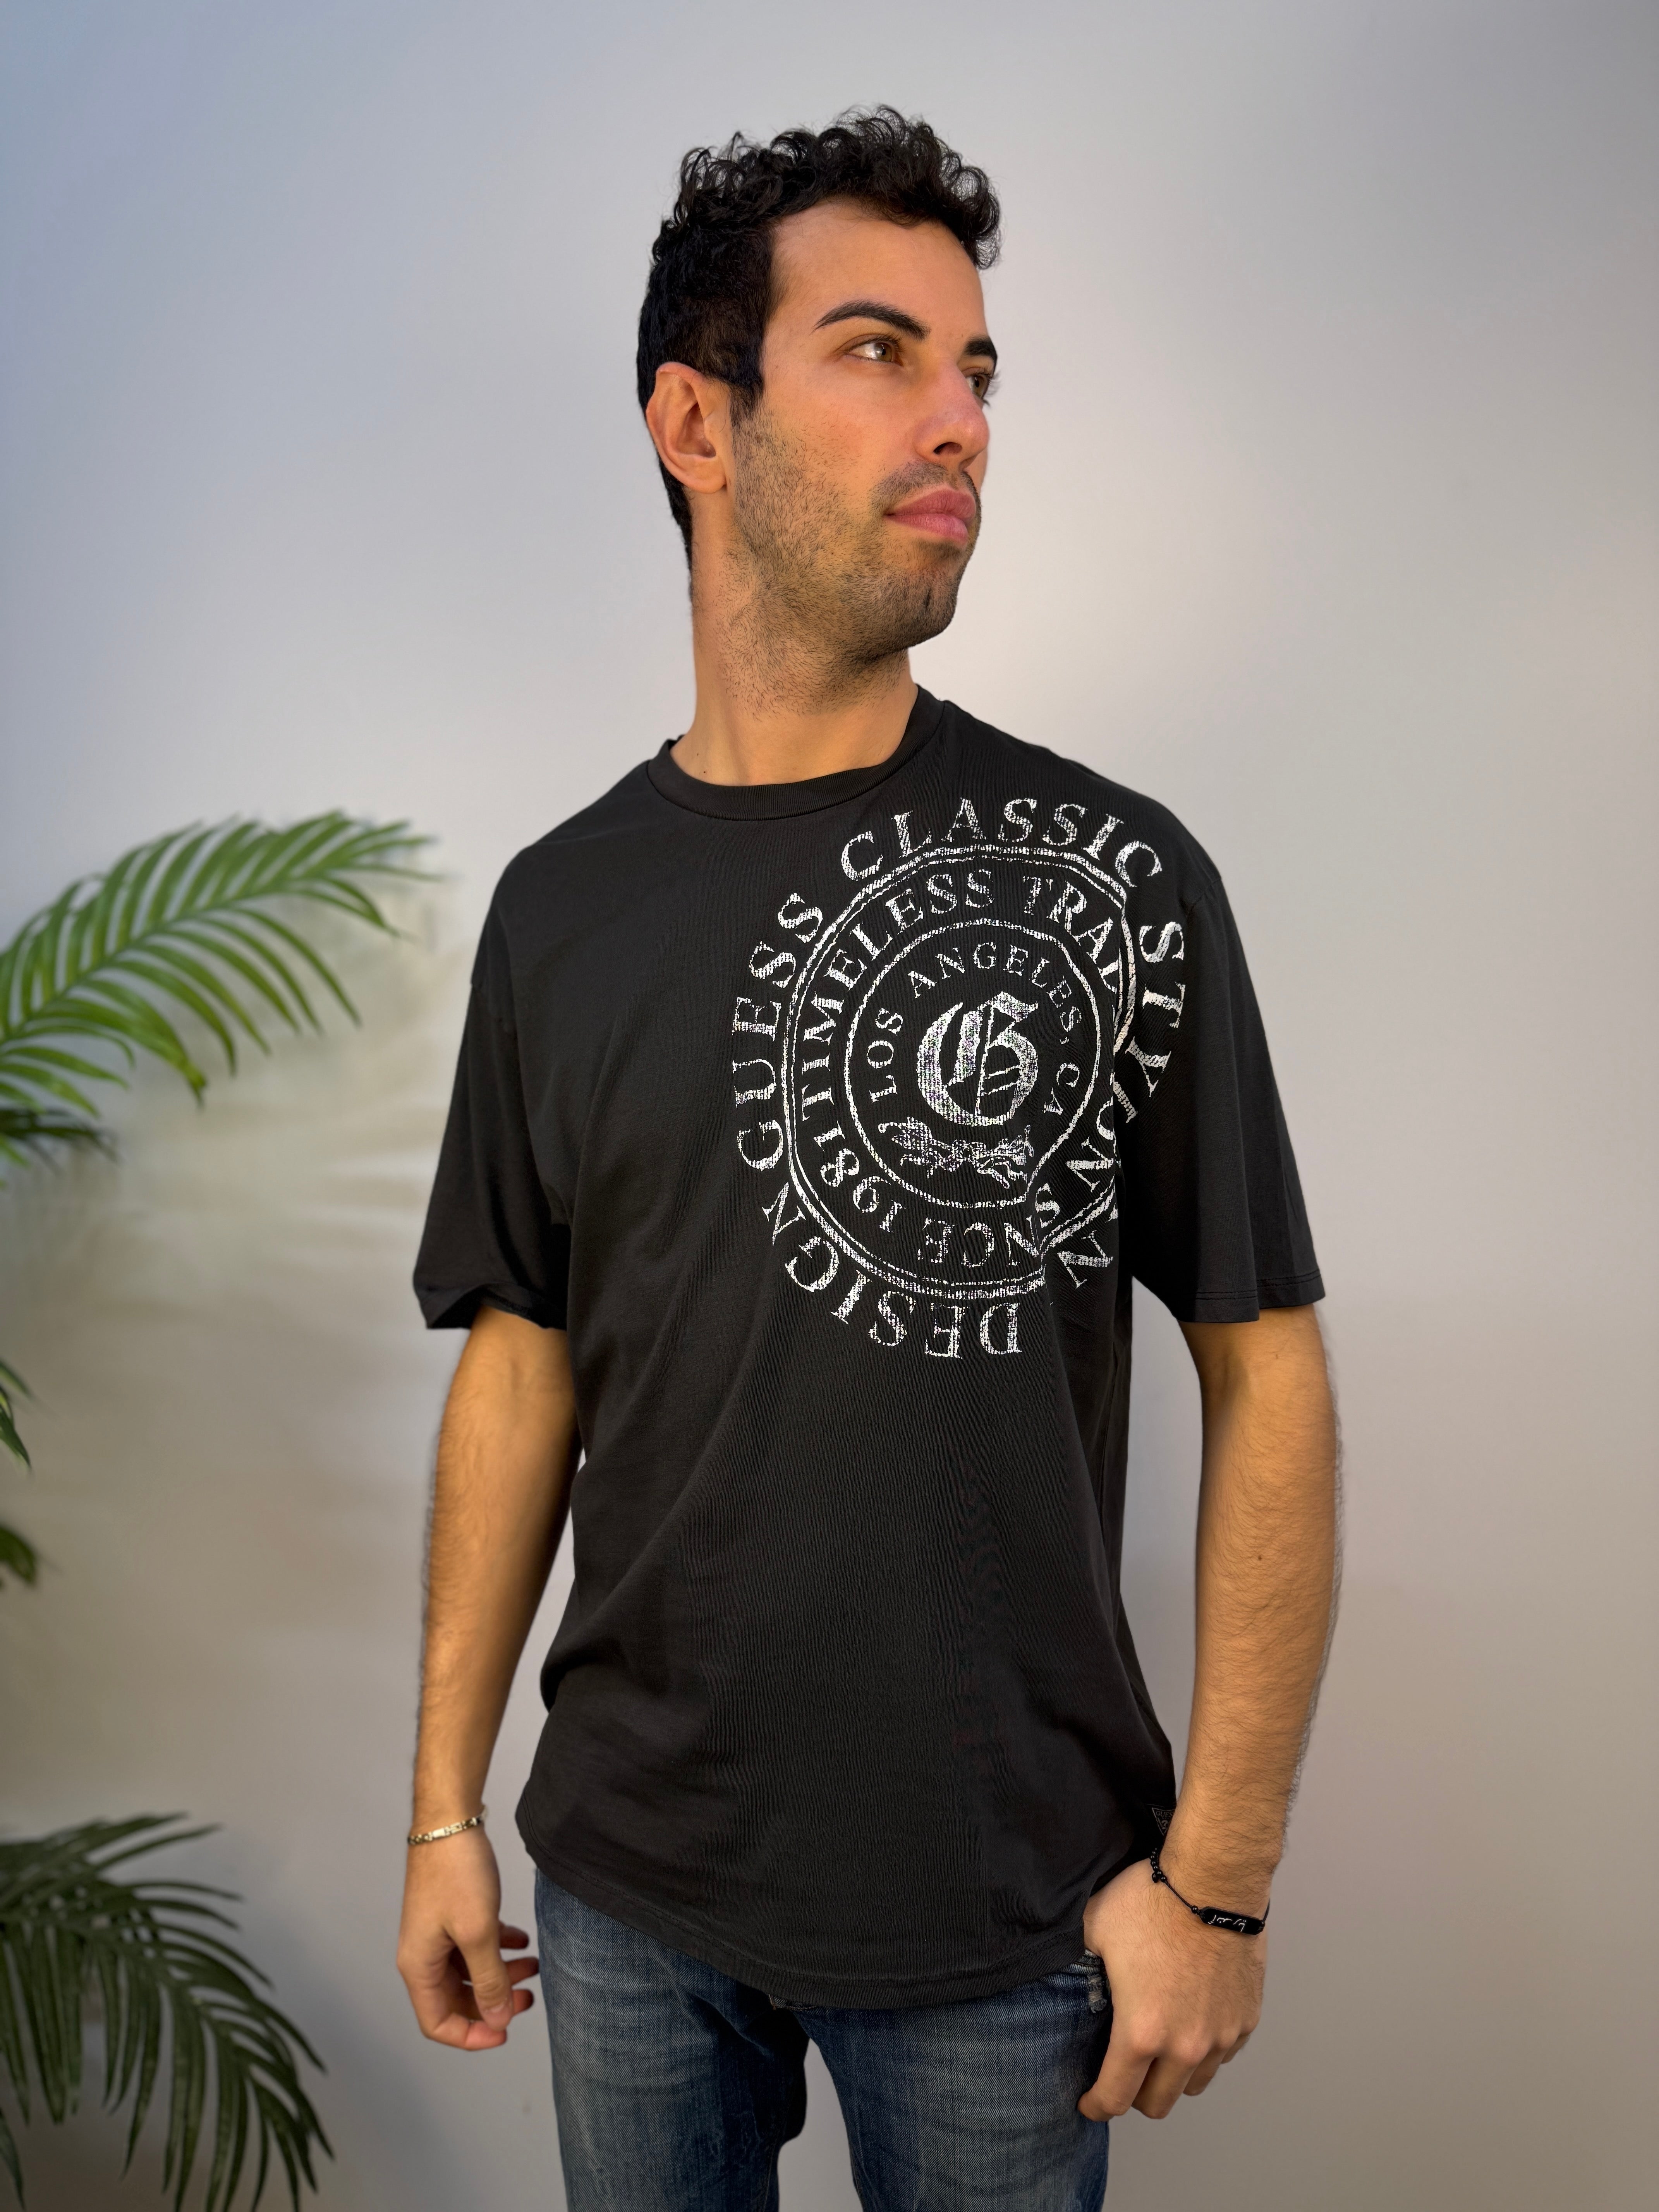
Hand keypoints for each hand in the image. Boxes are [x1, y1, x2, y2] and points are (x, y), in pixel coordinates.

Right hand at [396, 1826, 538, 2048]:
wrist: (449, 1820)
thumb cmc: (456, 1872)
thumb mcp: (478, 1932)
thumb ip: (489, 1979)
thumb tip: (498, 2017)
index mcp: (419, 1966)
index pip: (437, 2022)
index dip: (471, 2035)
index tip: (505, 2031)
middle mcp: (423, 1954)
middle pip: (456, 1999)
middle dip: (494, 2002)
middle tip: (529, 1998)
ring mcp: (437, 1934)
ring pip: (469, 1971)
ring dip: (501, 1973)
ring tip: (534, 1966)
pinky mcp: (451, 1915)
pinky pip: (474, 1945)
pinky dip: (498, 1948)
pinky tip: (522, 1939)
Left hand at [1077, 1856, 1264, 2119]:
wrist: (1214, 1880)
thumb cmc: (1152, 1902)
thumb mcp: (1095, 1929)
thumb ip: (1079, 1963)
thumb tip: (1062, 1969)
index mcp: (1141, 2032)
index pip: (1114, 2098)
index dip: (1096, 2106)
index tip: (1089, 2103)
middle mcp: (1184, 2046)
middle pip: (1158, 2104)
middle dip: (1135, 2098)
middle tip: (1124, 2075)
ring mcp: (1219, 2036)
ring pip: (1194, 2084)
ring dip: (1173, 2076)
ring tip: (1159, 2050)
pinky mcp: (1245, 2020)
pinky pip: (1222, 2055)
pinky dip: (1205, 2051)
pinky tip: (1191, 2024)